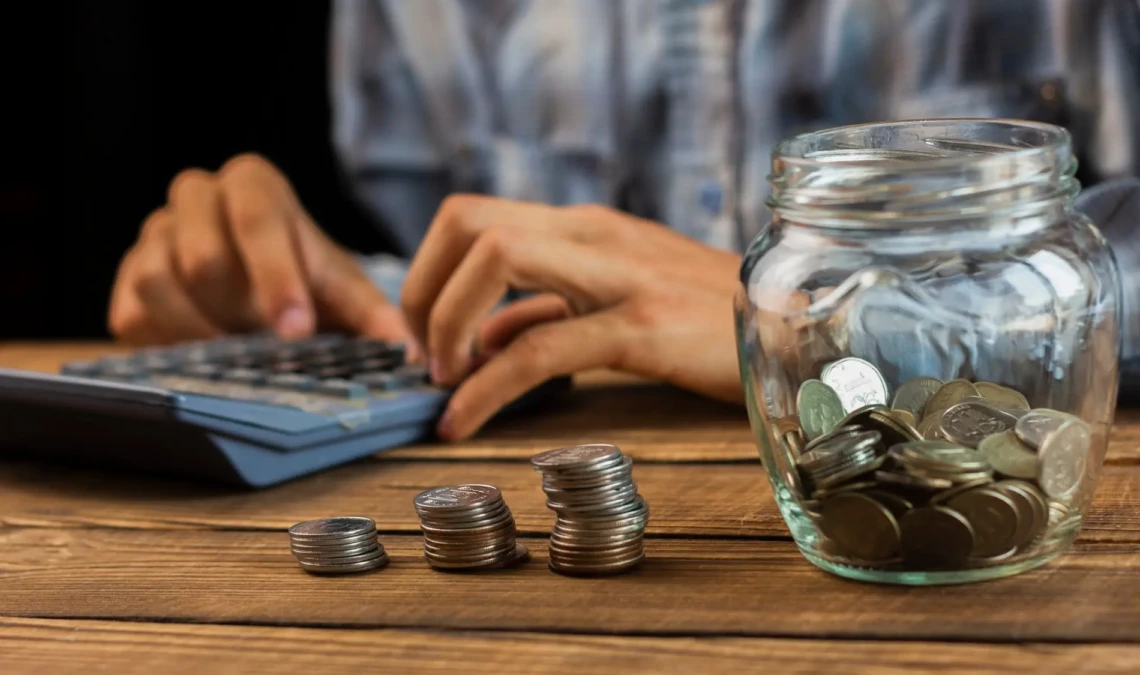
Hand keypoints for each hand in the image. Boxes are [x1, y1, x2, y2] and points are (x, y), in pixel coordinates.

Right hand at [108, 154, 409, 345]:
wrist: (256, 280)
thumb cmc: (303, 276)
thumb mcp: (342, 289)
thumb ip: (374, 315)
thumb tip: (410, 356)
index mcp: (253, 184)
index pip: (258, 218)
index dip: (276, 277)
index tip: (296, 330)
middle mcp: (195, 197)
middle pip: (201, 253)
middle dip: (237, 310)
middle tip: (268, 349)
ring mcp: (153, 235)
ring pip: (157, 282)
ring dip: (200, 331)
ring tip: (237, 355)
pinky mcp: (127, 279)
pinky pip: (132, 314)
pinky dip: (168, 345)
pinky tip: (203, 360)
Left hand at [400, 195, 744, 439]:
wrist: (800, 329)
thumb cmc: (709, 318)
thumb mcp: (620, 299)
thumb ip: (551, 307)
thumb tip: (481, 337)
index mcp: (584, 227)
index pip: (471, 217)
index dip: (427, 271)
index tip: (422, 333)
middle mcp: (593, 235)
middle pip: (468, 223)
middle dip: (420, 292)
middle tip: (421, 356)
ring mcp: (619, 274)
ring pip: (494, 261)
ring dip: (444, 327)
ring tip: (440, 384)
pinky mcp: (643, 326)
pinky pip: (540, 349)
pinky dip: (485, 388)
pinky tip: (462, 422)